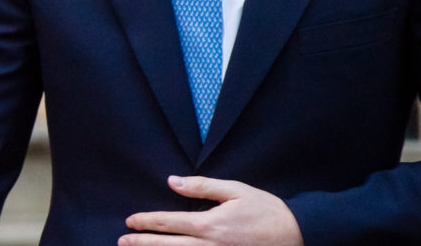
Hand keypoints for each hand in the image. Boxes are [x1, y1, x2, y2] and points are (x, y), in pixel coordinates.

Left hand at [117, 175, 302, 245]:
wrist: (298, 236)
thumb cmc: (267, 210)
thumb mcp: (235, 190)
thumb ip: (202, 186)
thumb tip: (173, 181)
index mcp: (209, 224)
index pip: (169, 223)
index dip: (147, 222)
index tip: (130, 221)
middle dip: (142, 243)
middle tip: (122, 240)